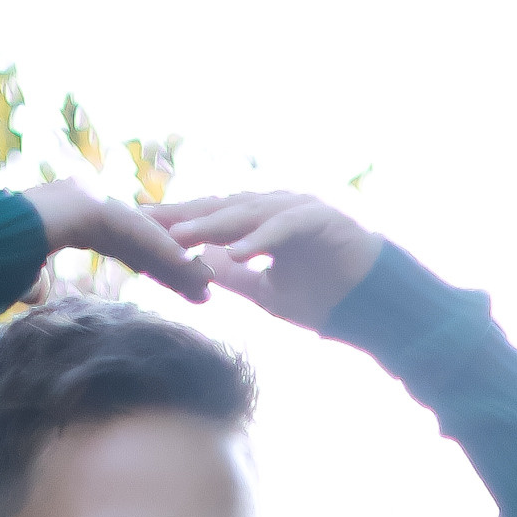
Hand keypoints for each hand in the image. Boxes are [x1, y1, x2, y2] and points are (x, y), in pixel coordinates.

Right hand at [29, 179, 211, 302]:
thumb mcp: (22, 272)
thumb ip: (36, 280)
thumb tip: (36, 294)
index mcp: (81, 221)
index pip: (129, 248)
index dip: (159, 268)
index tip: (185, 290)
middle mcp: (91, 207)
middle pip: (143, 241)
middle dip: (176, 267)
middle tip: (208, 290)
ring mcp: (90, 201)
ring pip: (144, 234)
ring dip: (177, 259)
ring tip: (208, 282)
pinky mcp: (90, 208)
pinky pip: (133, 229)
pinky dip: (159, 246)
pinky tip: (186, 262)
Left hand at [157, 189, 381, 330]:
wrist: (376, 307)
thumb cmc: (327, 299)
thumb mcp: (268, 292)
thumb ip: (235, 276)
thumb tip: (201, 269)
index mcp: (262, 223)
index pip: (212, 218)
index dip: (177, 223)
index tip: (141, 228)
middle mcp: (276, 209)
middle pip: (222, 208)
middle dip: (183, 215)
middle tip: (143, 220)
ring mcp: (299, 210)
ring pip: (248, 214)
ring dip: (213, 225)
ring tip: (179, 237)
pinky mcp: (321, 220)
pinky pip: (284, 228)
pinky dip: (260, 240)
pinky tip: (235, 252)